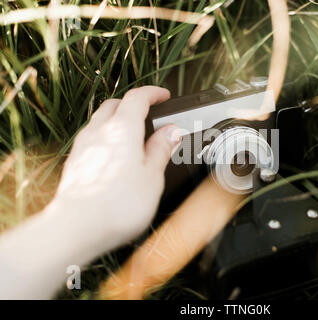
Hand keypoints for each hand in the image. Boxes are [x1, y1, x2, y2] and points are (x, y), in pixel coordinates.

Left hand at [52, 86, 181, 249]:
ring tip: (135, 138)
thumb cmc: (117, 205)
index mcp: (122, 129)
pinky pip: (93, 139)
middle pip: (115, 104)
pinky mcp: (75, 162)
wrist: (77, 228)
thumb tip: (171, 132)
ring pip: (101, 120)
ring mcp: (83, 146)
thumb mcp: (152, 176)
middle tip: (150, 115)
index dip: (153, 93)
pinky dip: (108, 138)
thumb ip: (161, 150)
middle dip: (134, 104)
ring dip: (119, 120)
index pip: (138, 98)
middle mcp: (99, 132)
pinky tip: (116, 157)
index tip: (164, 96)